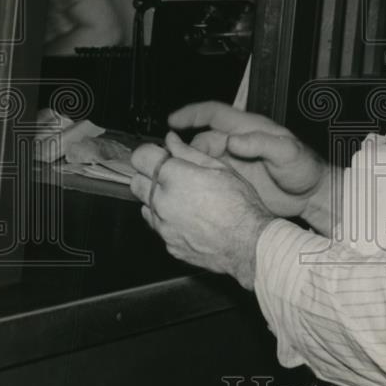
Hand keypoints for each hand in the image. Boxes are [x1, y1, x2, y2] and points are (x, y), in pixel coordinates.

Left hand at [130, 134, 272, 288]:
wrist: (249, 243)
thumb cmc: (240, 205)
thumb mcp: (220, 169)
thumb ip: (189, 153)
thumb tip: (171, 140)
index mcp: (175, 178)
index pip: (140, 157)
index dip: (150, 152)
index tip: (161, 155)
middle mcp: (163, 202)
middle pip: (136, 182)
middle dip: (148, 175)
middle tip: (170, 175)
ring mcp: (164, 226)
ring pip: (144, 205)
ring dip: (156, 198)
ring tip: (182, 198)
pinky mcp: (169, 244)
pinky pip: (158, 227)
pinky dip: (166, 220)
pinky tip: (188, 218)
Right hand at [167, 101, 330, 225]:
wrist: (311, 195)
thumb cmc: (304, 168)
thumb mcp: (287, 152)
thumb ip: (262, 144)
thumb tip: (233, 141)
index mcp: (247, 129)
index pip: (213, 114)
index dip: (192, 114)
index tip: (172, 121)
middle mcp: (237, 143)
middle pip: (202, 141)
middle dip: (186, 149)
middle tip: (176, 164)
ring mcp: (234, 162)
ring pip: (203, 160)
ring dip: (190, 167)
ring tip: (180, 179)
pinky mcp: (234, 180)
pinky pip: (210, 177)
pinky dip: (199, 181)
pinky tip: (192, 191)